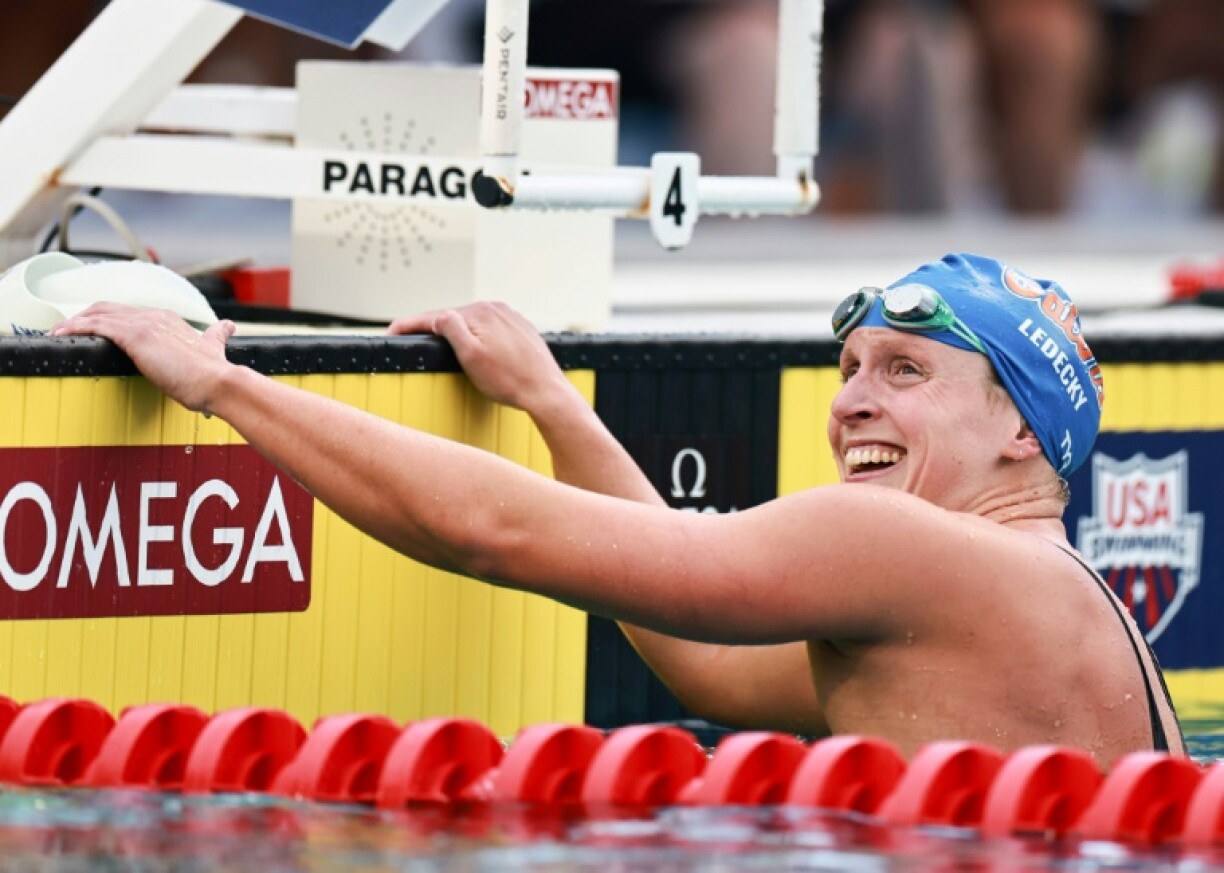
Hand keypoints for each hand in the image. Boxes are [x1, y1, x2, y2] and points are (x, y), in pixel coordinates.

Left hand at [51, 303, 235, 413]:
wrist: (219, 382)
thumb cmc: (214, 374)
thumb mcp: (213, 348)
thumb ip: (216, 335)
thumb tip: (228, 327)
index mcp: (169, 319)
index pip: (129, 313)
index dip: (107, 319)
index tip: (93, 329)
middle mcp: (155, 315)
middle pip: (109, 308)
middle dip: (84, 316)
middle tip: (66, 331)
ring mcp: (144, 323)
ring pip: (98, 314)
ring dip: (73, 323)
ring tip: (56, 334)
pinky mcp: (136, 335)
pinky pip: (96, 326)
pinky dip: (75, 328)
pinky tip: (60, 335)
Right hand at [388, 302, 570, 411]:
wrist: (546, 393)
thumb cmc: (509, 380)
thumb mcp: (470, 355)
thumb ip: (450, 328)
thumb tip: (437, 315)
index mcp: (481, 312)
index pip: (436, 316)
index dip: (409, 325)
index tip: (391, 333)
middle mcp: (497, 308)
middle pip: (454, 318)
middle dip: (432, 329)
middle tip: (409, 340)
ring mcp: (511, 318)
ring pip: (473, 323)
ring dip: (456, 333)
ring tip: (438, 345)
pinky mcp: (521, 330)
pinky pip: (491, 329)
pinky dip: (477, 336)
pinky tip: (475, 347)